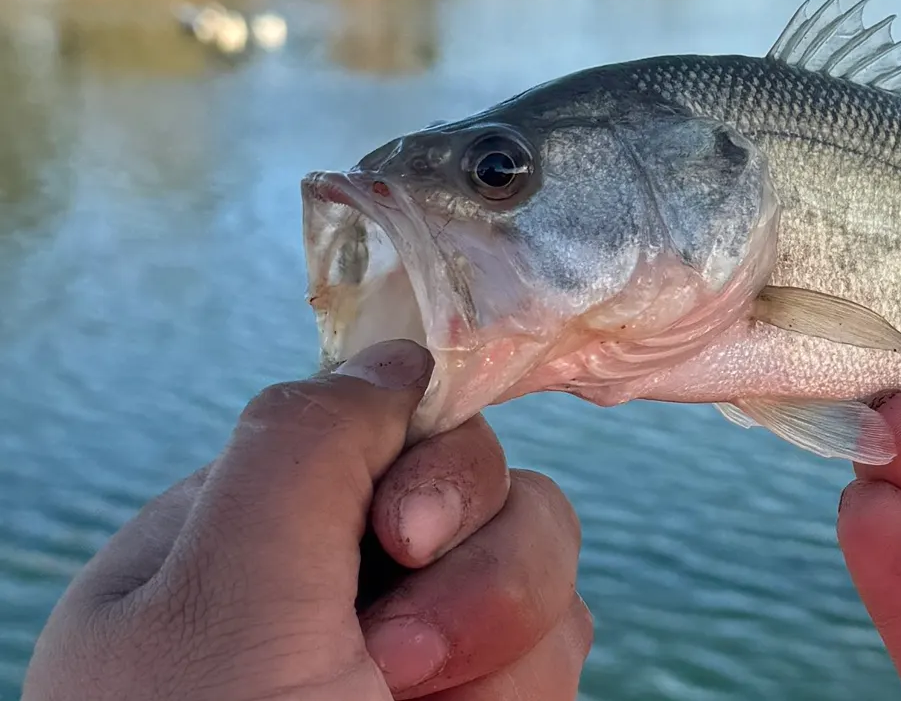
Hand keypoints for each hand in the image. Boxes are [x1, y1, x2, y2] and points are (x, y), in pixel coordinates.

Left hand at [24, 339, 589, 700]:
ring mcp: (410, 656)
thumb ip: (306, 441)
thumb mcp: (217, 600)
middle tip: (395, 668)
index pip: (378, 420)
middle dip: (471, 576)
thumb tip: (402, 354)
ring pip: (538, 565)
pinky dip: (522, 699)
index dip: (421, 459)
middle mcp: (329, 588)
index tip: (403, 537)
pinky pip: (562, 646)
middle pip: (477, 486)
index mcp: (235, 539)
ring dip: (502, 653)